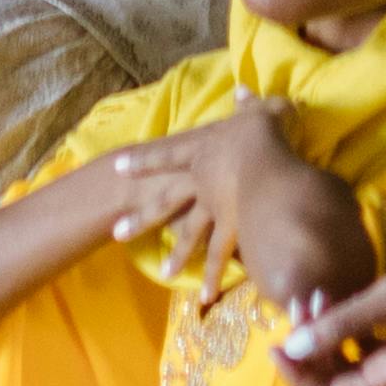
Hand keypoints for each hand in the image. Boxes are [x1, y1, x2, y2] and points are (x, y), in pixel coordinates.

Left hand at [109, 96, 370, 319]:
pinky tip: (205, 295)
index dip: (143, 159)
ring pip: (190, 234)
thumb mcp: (259, 111)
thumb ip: (250, 103)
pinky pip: (222, 256)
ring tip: (163, 273)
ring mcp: (214, 209)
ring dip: (178, 255)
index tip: (117, 167)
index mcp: (202, 150)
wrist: (268, 167)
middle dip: (142, 216)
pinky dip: (215, 275)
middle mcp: (201, 182)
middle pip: (165, 200)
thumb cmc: (261, 136)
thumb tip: (242, 89)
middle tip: (117, 233)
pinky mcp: (233, 230)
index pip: (166, 153)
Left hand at [279, 224, 385, 385]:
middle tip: (302, 307)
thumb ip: (340, 325)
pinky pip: (372, 355)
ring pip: (354, 369)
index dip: (297, 377)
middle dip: (311, 353)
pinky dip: (352, 334)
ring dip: (330, 340)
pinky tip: (347, 302)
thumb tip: (291, 349)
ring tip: (320, 298)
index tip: (275, 343)